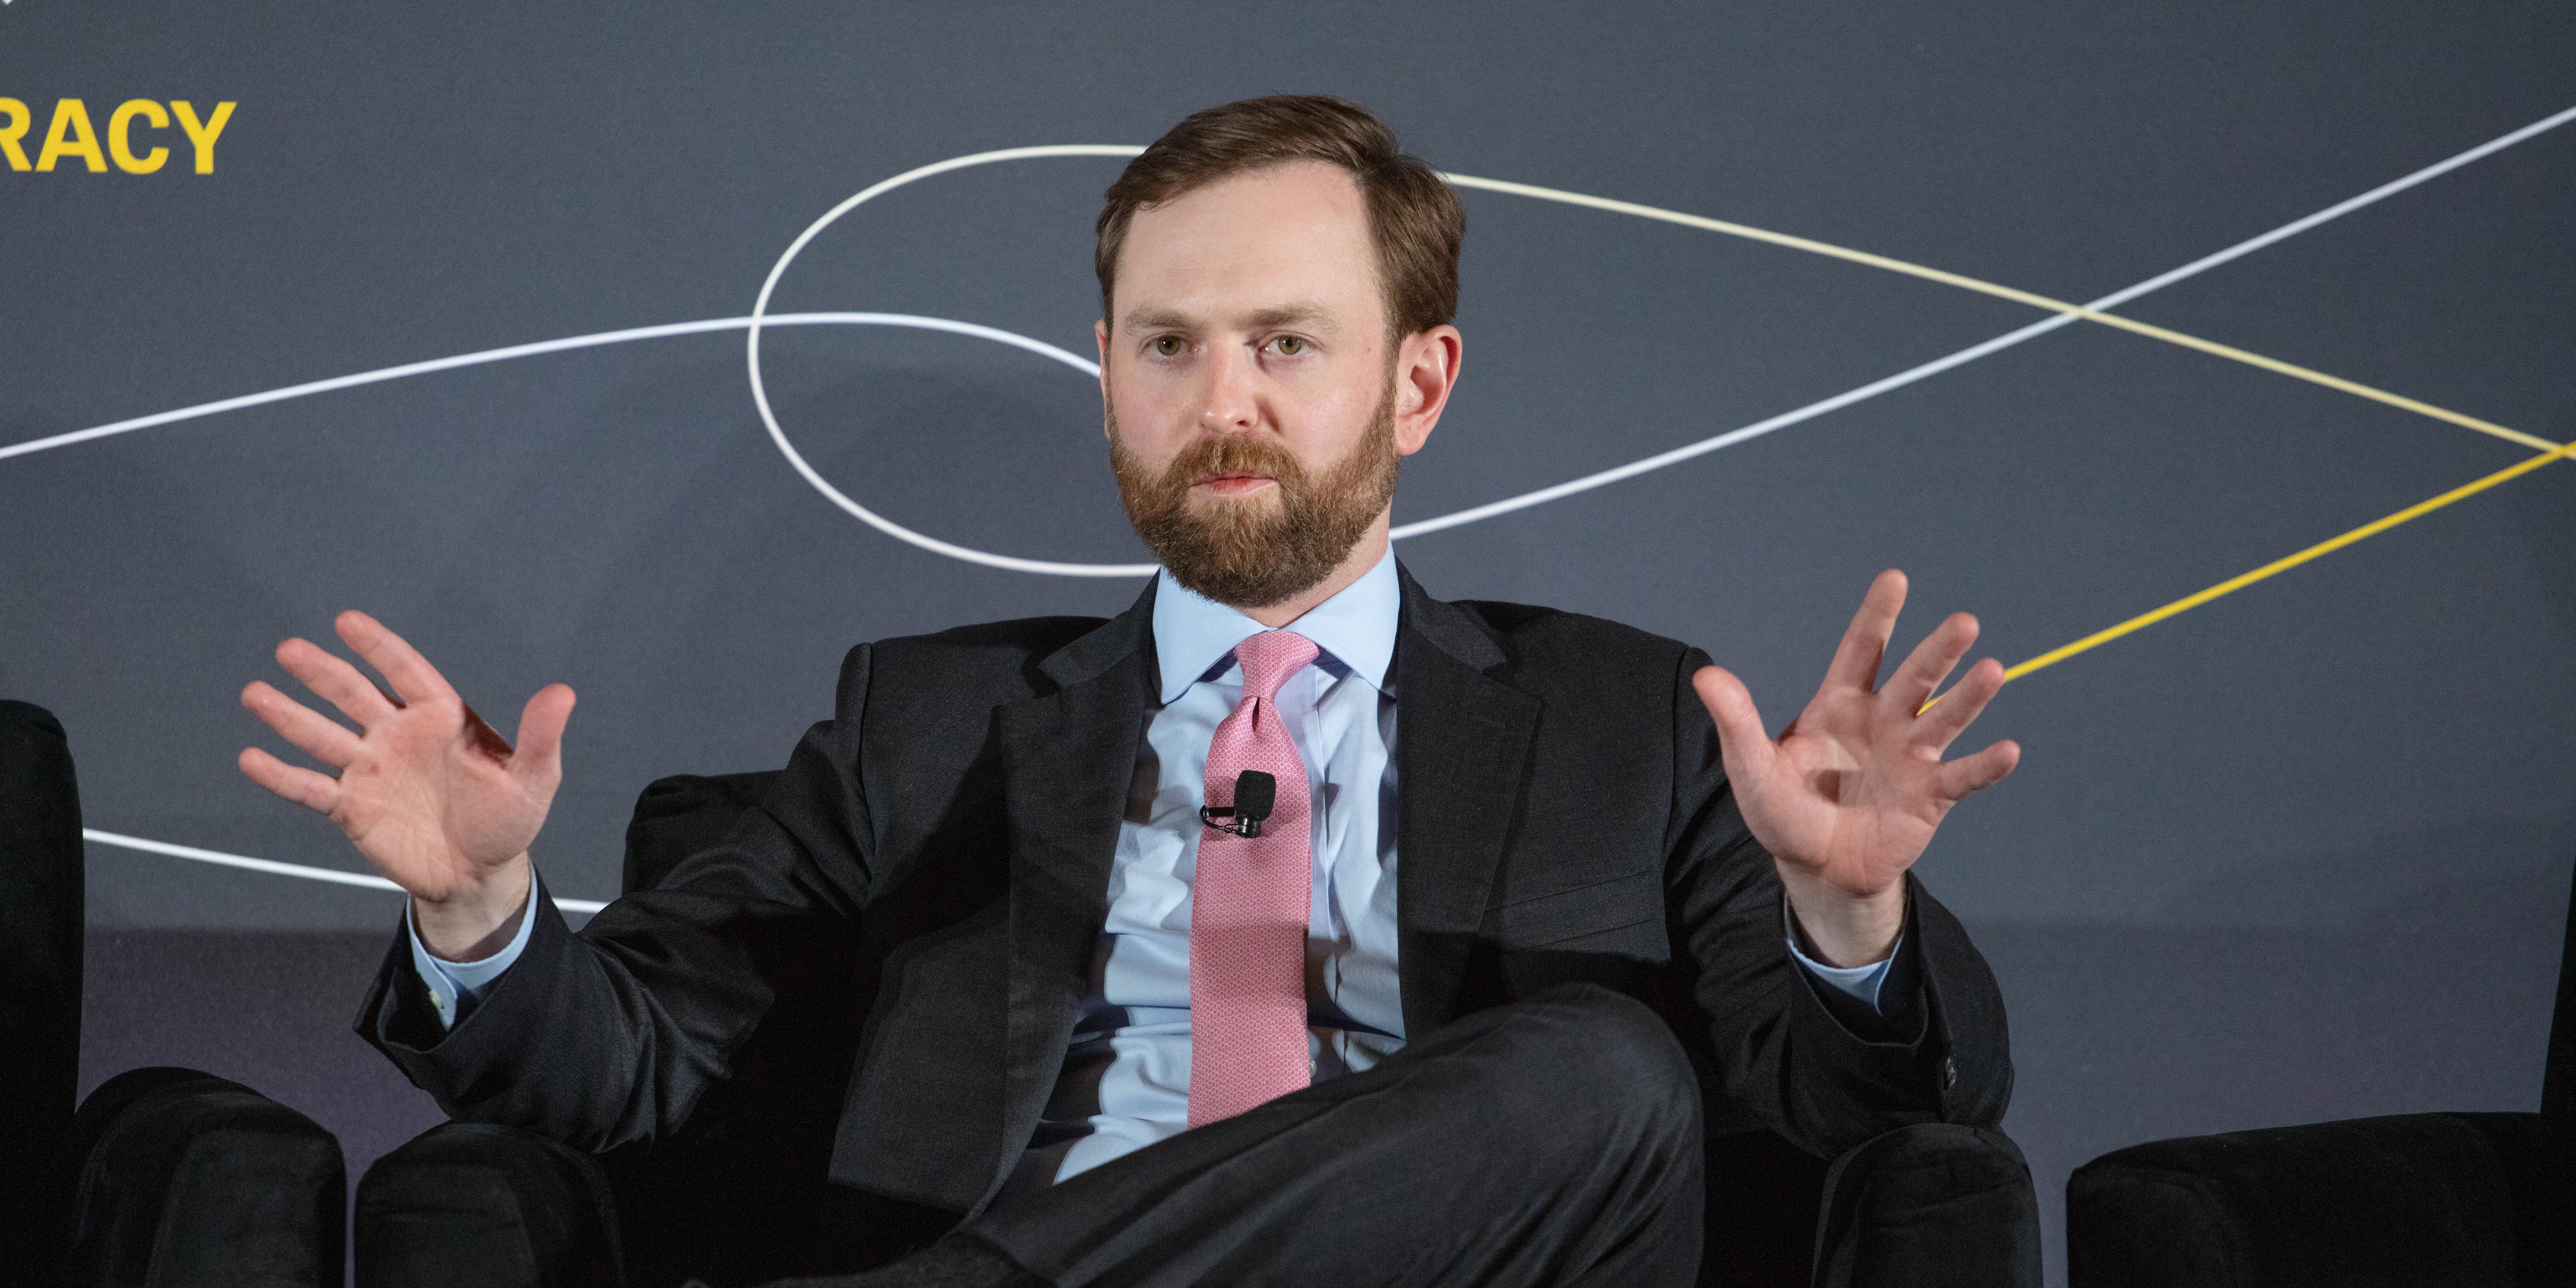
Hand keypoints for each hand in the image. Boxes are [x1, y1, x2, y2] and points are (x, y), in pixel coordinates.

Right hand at [237, 611, 572, 957]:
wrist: (480, 872)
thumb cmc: (509, 819)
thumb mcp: (535, 779)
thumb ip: (541, 736)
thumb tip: (563, 692)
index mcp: (440, 719)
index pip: (404, 672)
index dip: (377, 647)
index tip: (347, 622)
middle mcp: (398, 736)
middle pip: (354, 696)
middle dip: (323, 674)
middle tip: (289, 650)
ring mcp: (370, 770)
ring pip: (324, 736)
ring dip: (289, 717)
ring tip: (255, 693)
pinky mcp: (352, 808)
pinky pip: (311, 788)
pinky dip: (282, 775)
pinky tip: (251, 758)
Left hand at [1692, 570, 2018, 966]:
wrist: (1816, 867)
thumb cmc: (1784, 810)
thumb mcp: (1751, 767)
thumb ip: (1736, 721)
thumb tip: (1704, 676)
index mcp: (1840, 704)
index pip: (1860, 650)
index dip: (1877, 616)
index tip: (1895, 579)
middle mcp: (1883, 721)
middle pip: (1913, 678)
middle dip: (1938, 652)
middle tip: (1964, 622)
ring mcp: (1911, 757)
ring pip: (1943, 719)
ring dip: (1968, 698)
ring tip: (1993, 670)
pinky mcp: (1930, 796)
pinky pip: (1962, 777)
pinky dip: (1985, 765)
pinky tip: (2008, 750)